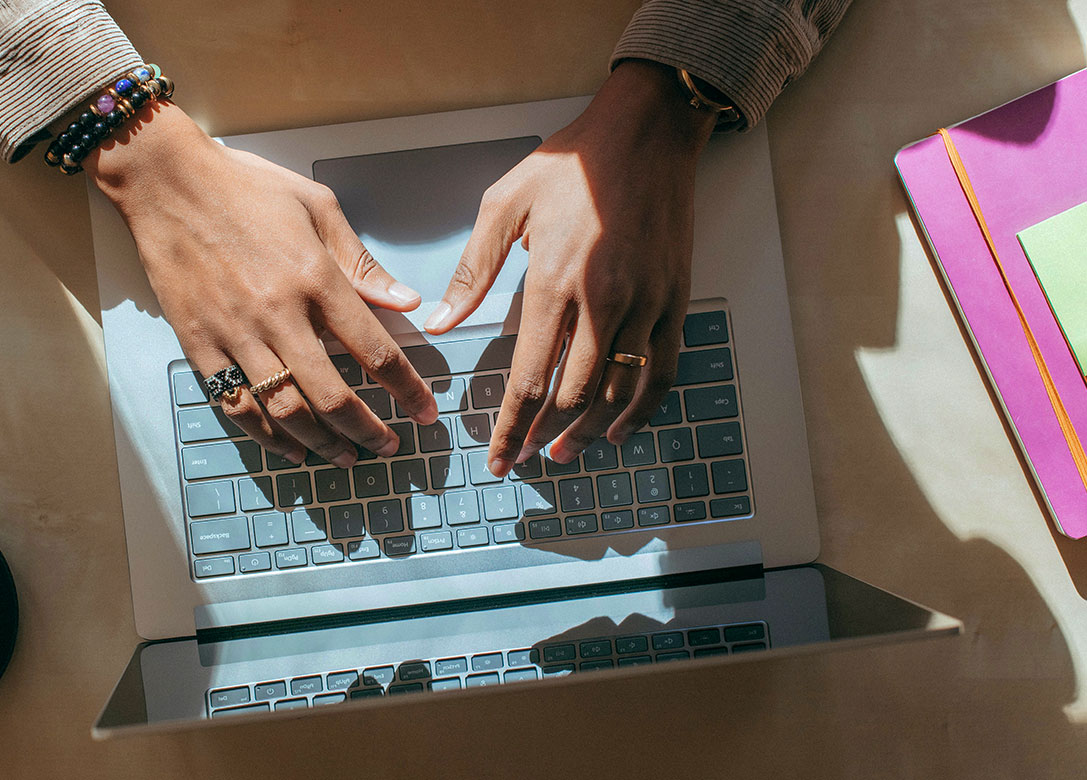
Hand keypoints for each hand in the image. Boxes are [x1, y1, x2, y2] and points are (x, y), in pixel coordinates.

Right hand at [88, 102, 438, 467]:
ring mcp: (235, 333)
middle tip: (389, 446)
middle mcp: (278, 313)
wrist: (166, 181)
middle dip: (369, 432)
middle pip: (334, 396)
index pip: (375, 351)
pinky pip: (237, 405)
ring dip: (323, 444)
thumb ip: (361, 261)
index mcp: (315, 277)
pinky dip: (267, 435)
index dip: (407, 390)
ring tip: (346, 456)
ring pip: (286, 411)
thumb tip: (406, 300)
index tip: (425, 411)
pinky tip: (290, 448)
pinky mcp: (200, 344)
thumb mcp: (317, 206)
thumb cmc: (244, 186)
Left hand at [424, 60, 716, 476]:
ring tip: (564, 453)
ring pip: (619, 391)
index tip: (498, 458)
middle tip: (523, 458)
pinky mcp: (675, 299)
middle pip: (573, 396)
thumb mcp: (503, 205)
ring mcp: (646, 303)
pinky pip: (662, 371)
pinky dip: (643, 409)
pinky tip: (621, 429)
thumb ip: (473, 270)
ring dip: (590, 432)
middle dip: (543, 436)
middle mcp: (603, 301)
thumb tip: (443, 322)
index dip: (511, 427)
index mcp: (554, 282)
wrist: (645, 130)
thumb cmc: (569, 163)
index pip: (529, 378)